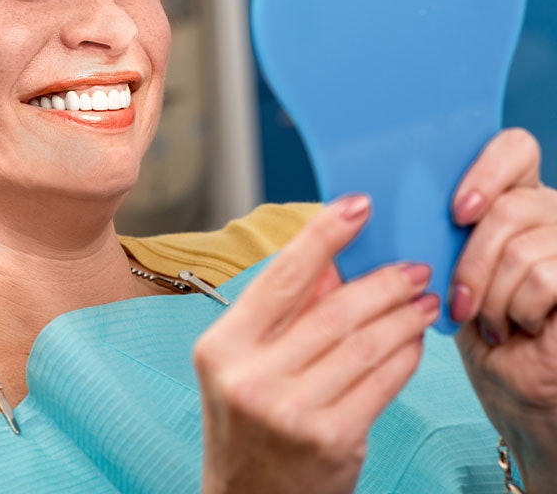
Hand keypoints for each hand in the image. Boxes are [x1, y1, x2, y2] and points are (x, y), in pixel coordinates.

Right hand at [194, 195, 438, 493]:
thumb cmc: (248, 424)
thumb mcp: (246, 362)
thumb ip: (285, 313)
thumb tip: (337, 263)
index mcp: (222, 346)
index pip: (280, 277)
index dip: (323, 235)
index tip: (357, 205)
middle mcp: (250, 377)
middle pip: (332, 310)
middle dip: (381, 281)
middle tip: (412, 267)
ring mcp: (291, 411)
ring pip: (364, 344)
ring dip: (402, 316)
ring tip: (423, 300)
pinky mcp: (331, 440)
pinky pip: (381, 382)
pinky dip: (405, 355)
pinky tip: (415, 341)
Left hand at [450, 128, 556, 491]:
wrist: (511, 383)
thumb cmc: (473, 319)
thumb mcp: (445, 262)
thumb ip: (430, 221)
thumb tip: (367, 196)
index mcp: (515, 192)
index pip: (514, 147)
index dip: (487, 171)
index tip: (456, 211)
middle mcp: (552, 210)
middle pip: (511, 207)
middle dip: (472, 262)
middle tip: (461, 299)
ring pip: (523, 249)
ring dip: (493, 297)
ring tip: (491, 319)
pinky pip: (545, 279)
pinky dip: (520, 311)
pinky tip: (518, 327)